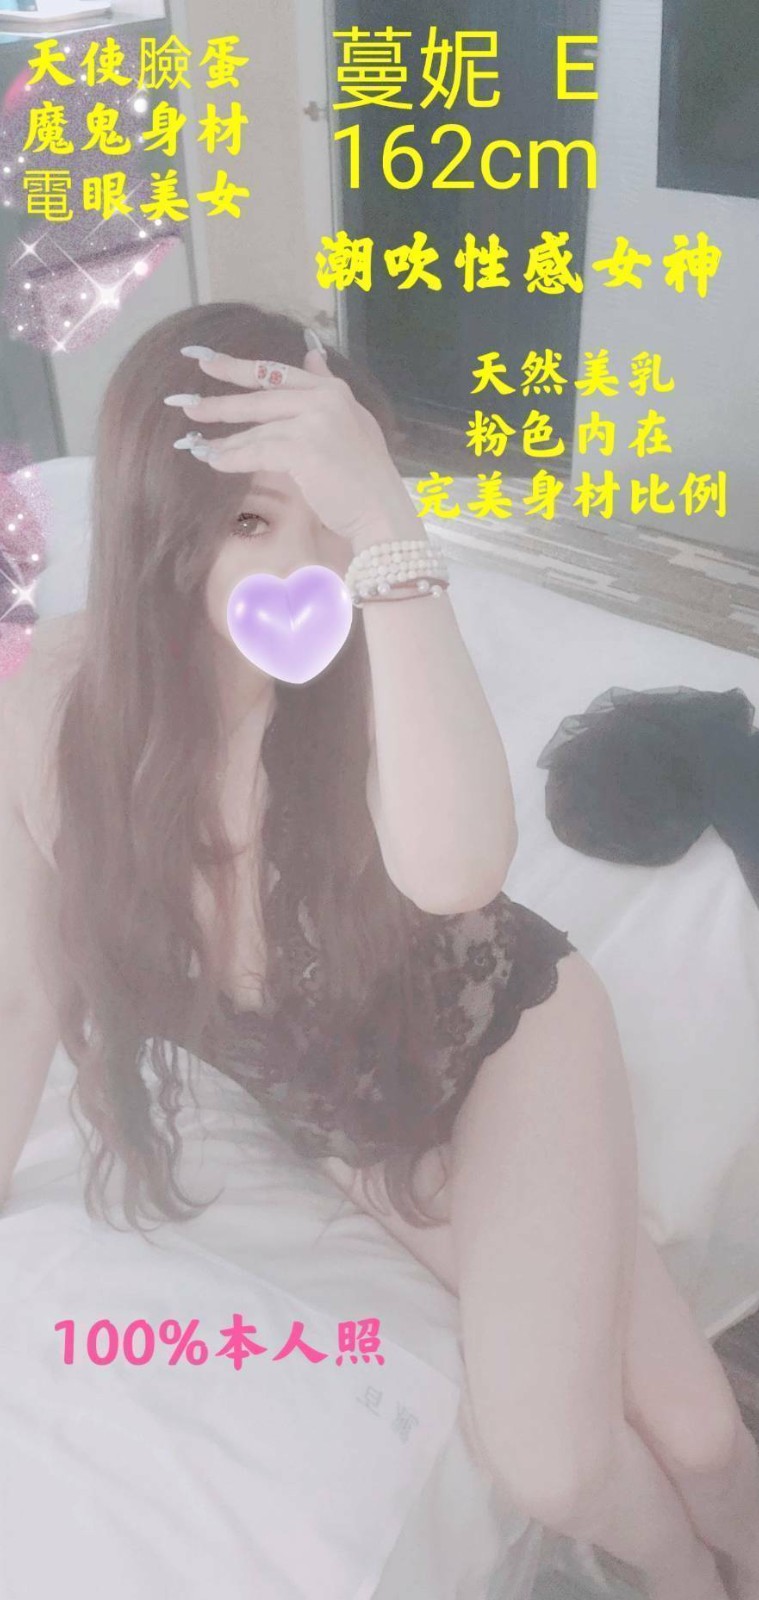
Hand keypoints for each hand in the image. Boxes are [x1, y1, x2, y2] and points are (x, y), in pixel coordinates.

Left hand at [174, 345, 420, 547]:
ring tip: (196, 445)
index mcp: (333, 391)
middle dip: (219, 401)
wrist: (381, 510)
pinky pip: (257, 451)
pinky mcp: (303, 449)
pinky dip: (233, 458)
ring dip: (223, 439)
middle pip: (260, 396)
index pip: (277, 373)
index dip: (237, 367)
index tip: (204, 361)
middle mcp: (324, 399)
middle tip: (183, 402)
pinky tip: (213, 462)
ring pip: (256, 428)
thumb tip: (311, 353)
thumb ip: (327, 386)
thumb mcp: (351, 420)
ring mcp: (314, 422)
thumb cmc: (365, 476)